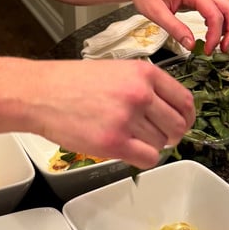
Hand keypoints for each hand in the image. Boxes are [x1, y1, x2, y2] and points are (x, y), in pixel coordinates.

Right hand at [33, 58, 195, 168]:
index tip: (184, 123)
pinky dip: (143, 158)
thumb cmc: (72, 82)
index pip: (184, 99)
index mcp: (143, 73)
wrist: (41, 93)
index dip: (187, 116)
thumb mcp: (116, 71)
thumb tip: (168, 110)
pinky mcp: (115, 142)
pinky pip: (148, 158)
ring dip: (150, 145)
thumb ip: (143, 86)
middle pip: (177, 125)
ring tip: (130, 137)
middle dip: (171, 134)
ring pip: (161, 143)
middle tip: (158, 136)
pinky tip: (128, 149)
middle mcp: (140, 94)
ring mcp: (128, 118)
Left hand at [119, 0, 228, 53]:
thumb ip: (175, 28)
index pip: (215, 15)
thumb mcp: (156, 12)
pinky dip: (219, 23)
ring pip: (226, 9)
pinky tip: (210, 35)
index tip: (208, 50)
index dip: (215, 35)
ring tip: (218, 45)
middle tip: (223, 49)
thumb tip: (191, 44)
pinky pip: (216, 10)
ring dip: (227, 28)